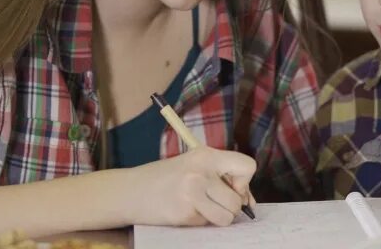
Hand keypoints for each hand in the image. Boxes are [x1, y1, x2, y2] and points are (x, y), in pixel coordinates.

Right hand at [124, 146, 256, 226]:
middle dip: (230, 207)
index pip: (247, 166)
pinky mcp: (184, 213)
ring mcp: (192, 194)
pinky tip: (184, 210)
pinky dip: (200, 221)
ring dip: (218, 217)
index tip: (230, 186)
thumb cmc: (166, 178)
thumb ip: (221, 178)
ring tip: (200, 207)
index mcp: (206, 155)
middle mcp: (201, 172)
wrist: (131, 190)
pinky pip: (207, 224)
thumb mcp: (194, 166)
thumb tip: (249, 202)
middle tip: (213, 201)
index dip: (244, 181)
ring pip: (227, 217)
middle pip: (237, 200)